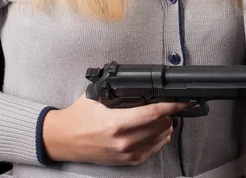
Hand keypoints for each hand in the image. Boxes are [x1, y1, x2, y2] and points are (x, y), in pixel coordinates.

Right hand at [42, 92, 188, 165]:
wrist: (65, 139)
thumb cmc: (79, 116)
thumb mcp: (96, 96)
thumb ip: (117, 90)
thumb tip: (138, 83)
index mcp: (116, 123)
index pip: (152, 113)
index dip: (170, 106)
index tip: (181, 101)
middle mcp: (123, 141)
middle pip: (160, 126)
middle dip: (170, 114)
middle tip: (174, 105)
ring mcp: (125, 154)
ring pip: (159, 140)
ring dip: (167, 126)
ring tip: (167, 116)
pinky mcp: (126, 162)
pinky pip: (152, 151)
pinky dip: (160, 139)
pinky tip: (160, 131)